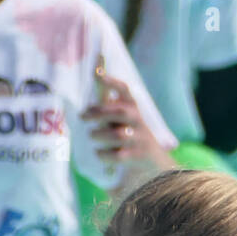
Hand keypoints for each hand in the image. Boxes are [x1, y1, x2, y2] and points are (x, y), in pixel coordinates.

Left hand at [81, 58, 173, 177]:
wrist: (154, 162)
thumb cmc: (130, 135)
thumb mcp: (122, 119)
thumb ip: (106, 107)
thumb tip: (90, 81)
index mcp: (133, 108)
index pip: (125, 91)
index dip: (111, 82)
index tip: (97, 73)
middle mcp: (138, 121)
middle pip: (120, 112)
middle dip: (99, 113)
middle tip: (82, 116)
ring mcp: (139, 139)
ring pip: (118, 134)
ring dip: (100, 134)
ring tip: (92, 135)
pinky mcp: (136, 156)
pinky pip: (117, 155)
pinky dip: (104, 154)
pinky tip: (99, 153)